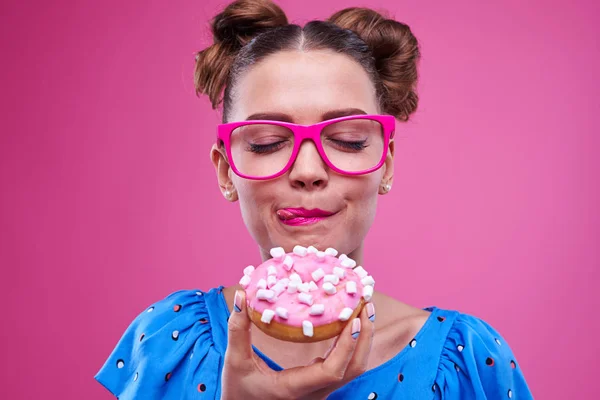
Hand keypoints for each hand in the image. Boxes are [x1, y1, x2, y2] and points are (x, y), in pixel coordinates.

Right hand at [221, 290, 374, 399]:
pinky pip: (343, 366)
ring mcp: (320, 391)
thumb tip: (240, 295)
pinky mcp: (320, 387)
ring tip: (362, 309)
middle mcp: (314, 393)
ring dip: (361, 340)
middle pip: (353, 368)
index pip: (333, 370)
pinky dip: (350, 345)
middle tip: (365, 303)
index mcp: (295, 388)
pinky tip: (346, 323)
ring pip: (352, 369)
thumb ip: (237, 329)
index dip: (347, 345)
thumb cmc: (237, 392)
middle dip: (364, 336)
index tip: (352, 318)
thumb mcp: (234, 361)